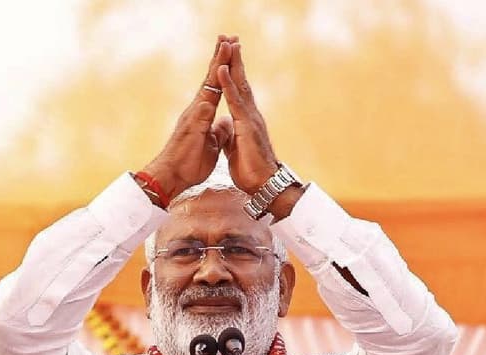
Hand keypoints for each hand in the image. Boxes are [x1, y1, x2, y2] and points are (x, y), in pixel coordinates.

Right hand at [141, 35, 236, 201]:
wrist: (173, 176)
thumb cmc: (190, 162)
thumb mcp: (210, 144)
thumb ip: (217, 131)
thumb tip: (224, 123)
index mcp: (204, 113)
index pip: (217, 85)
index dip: (225, 68)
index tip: (232, 49)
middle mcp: (197, 110)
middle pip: (211, 79)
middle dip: (220, 58)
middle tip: (227, 36)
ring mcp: (193, 119)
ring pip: (206, 90)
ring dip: (215, 70)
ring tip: (223, 50)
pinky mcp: (191, 131)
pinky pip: (199, 116)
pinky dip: (205, 104)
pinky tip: (211, 93)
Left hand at [216, 42, 279, 194]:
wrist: (263, 185)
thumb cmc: (251, 170)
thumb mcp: (234, 148)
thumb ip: (230, 135)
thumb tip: (225, 128)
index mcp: (245, 120)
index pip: (237, 92)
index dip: (232, 73)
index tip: (228, 56)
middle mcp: (249, 115)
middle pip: (241, 82)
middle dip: (235, 60)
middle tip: (231, 39)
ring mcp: (249, 118)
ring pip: (239, 86)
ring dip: (233, 64)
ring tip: (228, 45)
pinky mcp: (246, 126)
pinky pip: (234, 101)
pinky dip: (227, 84)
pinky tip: (221, 70)